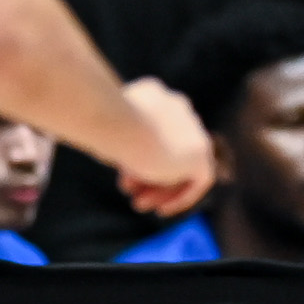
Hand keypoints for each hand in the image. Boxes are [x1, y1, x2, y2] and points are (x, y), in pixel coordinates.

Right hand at [114, 78, 213, 217]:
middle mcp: (177, 105)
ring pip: (181, 163)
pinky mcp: (200, 151)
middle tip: (132, 193)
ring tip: (139, 205)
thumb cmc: (102, 129)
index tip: (124, 177)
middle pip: (168, 146)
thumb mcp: (107, 132)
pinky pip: (200, 178)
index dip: (137, 156)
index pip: (152, 129)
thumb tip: (125, 159)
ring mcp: (192, 127)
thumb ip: (121, 139)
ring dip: (160, 187)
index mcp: (154, 93)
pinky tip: (163, 210)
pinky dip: (182, 195)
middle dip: (149, 173)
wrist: (121, 126)